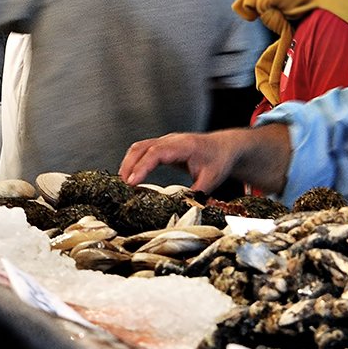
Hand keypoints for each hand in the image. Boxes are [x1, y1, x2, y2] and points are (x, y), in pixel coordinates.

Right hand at [121, 125, 294, 191]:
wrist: (225, 147)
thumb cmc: (219, 161)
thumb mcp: (211, 180)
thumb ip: (196, 193)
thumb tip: (181, 208)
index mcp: (183, 146)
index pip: (156, 153)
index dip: (142, 167)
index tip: (131, 182)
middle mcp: (171, 140)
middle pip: (142, 147)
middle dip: (129, 165)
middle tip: (123, 186)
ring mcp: (165, 141)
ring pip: (139, 147)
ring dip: (129, 163)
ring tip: (123, 183)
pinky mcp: (163, 146)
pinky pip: (143, 150)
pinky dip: (134, 162)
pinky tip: (131, 176)